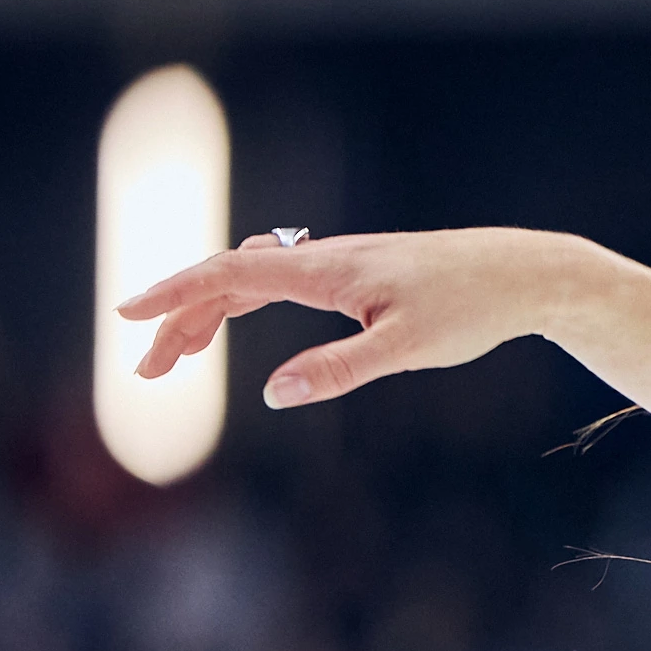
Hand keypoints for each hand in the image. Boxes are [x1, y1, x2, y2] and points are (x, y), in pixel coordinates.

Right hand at [116, 227, 608, 408]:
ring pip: (251, 279)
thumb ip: (340, 369)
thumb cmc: (470, 309)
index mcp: (327, 270)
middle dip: (180, 318)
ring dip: (208, 312)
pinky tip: (235, 322)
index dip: (174, 292)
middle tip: (147, 369)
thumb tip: (275, 393)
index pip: (229, 273)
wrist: (522, 275)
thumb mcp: (407, 349)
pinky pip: (280, 281)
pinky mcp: (357, 273)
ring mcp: (339, 263)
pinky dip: (244, 301)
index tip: (127, 313)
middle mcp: (324, 258)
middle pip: (229, 278)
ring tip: (176, 355)